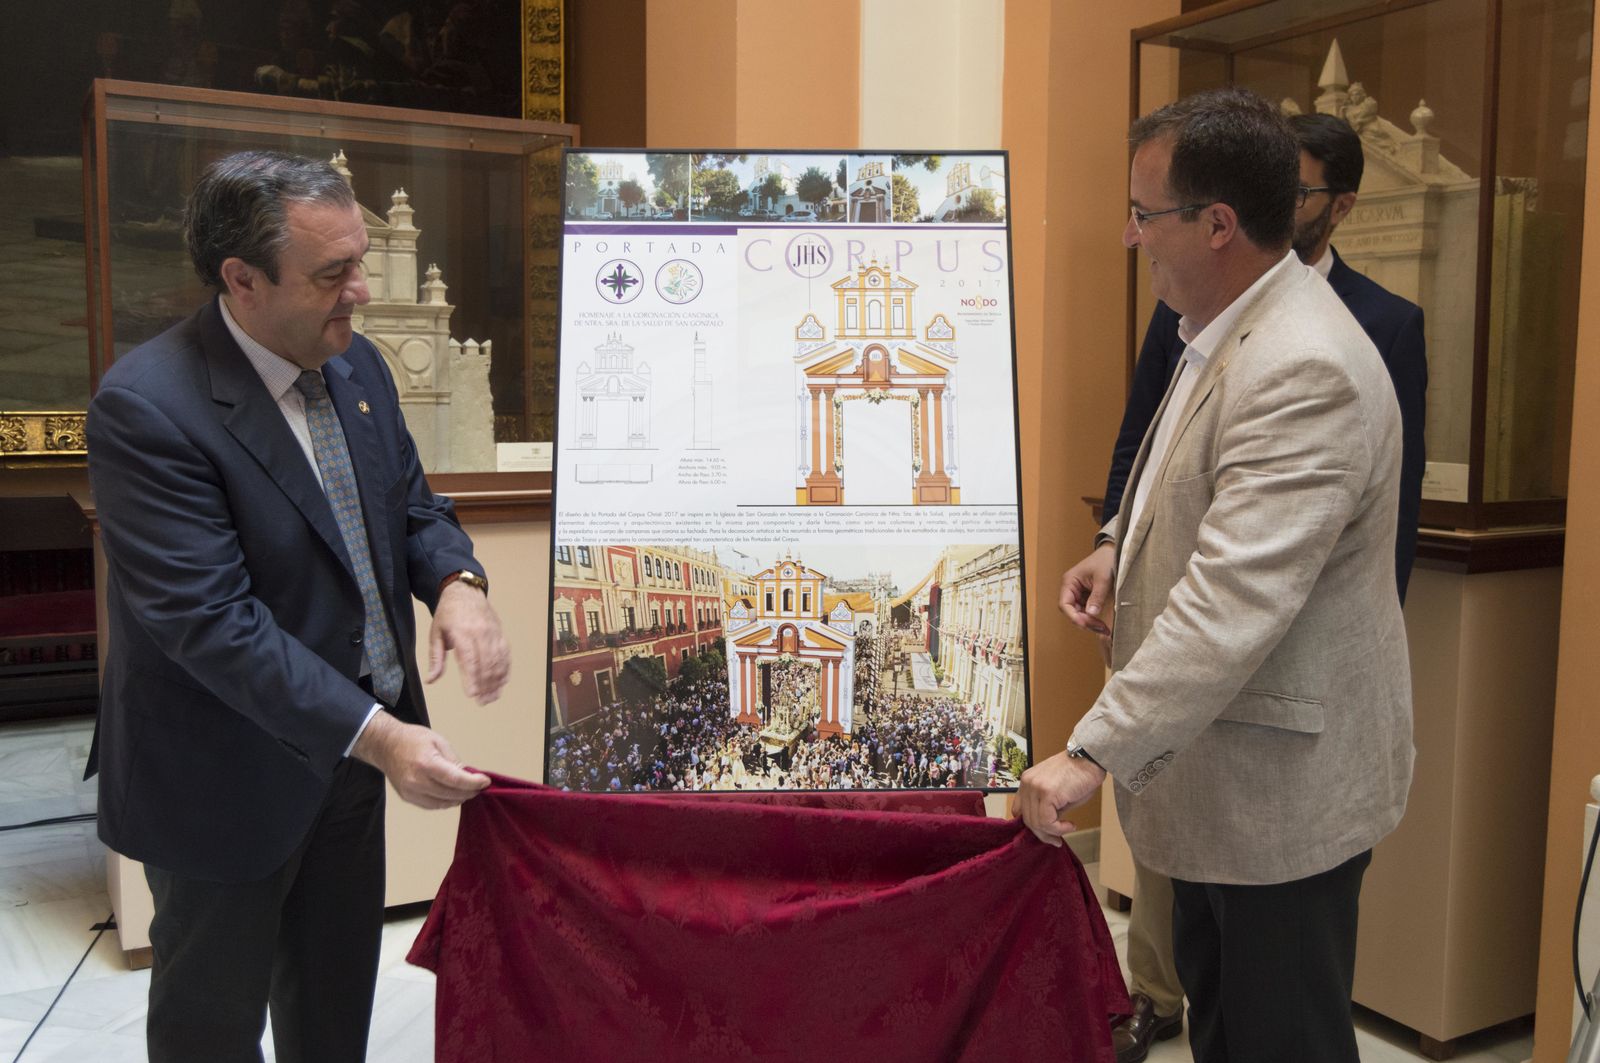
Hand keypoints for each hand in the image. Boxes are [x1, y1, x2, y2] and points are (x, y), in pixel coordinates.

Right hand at [352, 711, 489, 808]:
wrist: (386, 745)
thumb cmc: (413, 739)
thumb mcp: (438, 741)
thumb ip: (454, 761)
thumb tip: (468, 775)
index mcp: (426, 763)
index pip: (455, 779)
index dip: (473, 783)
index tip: (485, 782)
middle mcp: (417, 781)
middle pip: (450, 794)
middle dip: (469, 791)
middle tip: (480, 786)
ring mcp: (410, 792)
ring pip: (442, 803)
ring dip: (458, 798)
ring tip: (468, 790)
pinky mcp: (408, 797)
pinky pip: (432, 805)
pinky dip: (445, 802)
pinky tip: (453, 795)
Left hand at [428, 581, 510, 703]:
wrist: (465, 592)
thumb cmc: (448, 614)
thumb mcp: (435, 633)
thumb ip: (435, 658)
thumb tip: (431, 680)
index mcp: (462, 633)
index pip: (470, 659)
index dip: (472, 678)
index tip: (472, 695)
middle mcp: (480, 633)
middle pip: (486, 663)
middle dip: (485, 685)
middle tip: (482, 702)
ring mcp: (493, 633)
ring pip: (498, 661)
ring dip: (497, 681)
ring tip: (492, 697)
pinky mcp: (500, 634)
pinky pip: (506, 654)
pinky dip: (505, 670)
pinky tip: (502, 682)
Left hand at [1017, 749, 1105, 846]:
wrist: (1091, 758)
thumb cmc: (1079, 774)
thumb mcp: (1057, 792)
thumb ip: (1046, 807)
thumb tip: (1046, 827)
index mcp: (1027, 781)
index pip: (1019, 810)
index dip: (1032, 825)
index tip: (1046, 832)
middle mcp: (1027, 783)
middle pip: (1027, 819)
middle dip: (1043, 833)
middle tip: (1057, 840)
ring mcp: (1035, 787)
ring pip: (1036, 823)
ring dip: (1053, 832)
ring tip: (1068, 828)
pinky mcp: (1046, 792)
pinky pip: (1046, 821)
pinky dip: (1058, 829)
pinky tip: (1070, 825)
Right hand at [1058, 543, 1115, 635]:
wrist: (1114, 552)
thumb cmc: (1106, 560)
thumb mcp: (1103, 579)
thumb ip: (1097, 597)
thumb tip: (1091, 613)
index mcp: (1069, 582)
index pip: (1064, 604)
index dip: (1073, 616)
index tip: (1086, 623)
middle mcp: (1071, 588)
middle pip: (1071, 611)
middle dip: (1085, 622)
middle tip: (1100, 628)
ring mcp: (1079, 593)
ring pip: (1079, 613)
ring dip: (1089, 622)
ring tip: (1103, 628)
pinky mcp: (1087, 596)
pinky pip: (1086, 611)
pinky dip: (1093, 618)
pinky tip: (1102, 623)